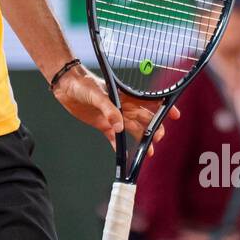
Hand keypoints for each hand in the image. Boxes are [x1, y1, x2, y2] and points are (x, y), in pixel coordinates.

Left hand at [51, 64, 166, 150]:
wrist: (65, 85)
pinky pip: (113, 138)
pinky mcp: (101, 124)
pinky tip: (126, 156)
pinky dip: (119, 147)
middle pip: (143, 120)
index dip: (162, 108)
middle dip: (153, 129)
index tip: (175, 115)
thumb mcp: (97, 95)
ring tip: (148, 152)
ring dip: (140, 141)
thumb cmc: (82, 83)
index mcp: (124, 96)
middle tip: (157, 139)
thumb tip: (120, 127)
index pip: (148, 102)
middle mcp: (121, 107)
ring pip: (131, 130)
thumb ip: (109, 110)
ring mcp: (112, 116)